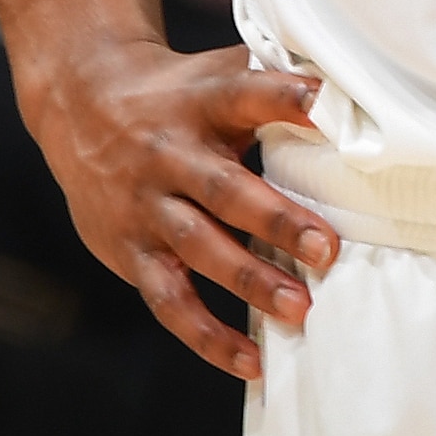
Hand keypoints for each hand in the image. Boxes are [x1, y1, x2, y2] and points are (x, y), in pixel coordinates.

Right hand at [14, 30, 335, 378]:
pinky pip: (168, 299)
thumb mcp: (216, 75)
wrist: (80, 105)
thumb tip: (355, 95)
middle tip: (327, 250)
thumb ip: (274, 85)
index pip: (243, 94)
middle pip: (223, 190)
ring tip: (300, 310)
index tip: (323, 101)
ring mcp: (145, 206)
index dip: (283, 97)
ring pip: (197, 247)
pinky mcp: (128, 250)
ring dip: (249, 282)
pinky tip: (251, 361)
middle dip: (276, 221)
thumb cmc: (178, 94)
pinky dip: (207, 335)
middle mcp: (169, 155)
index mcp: (201, 102)